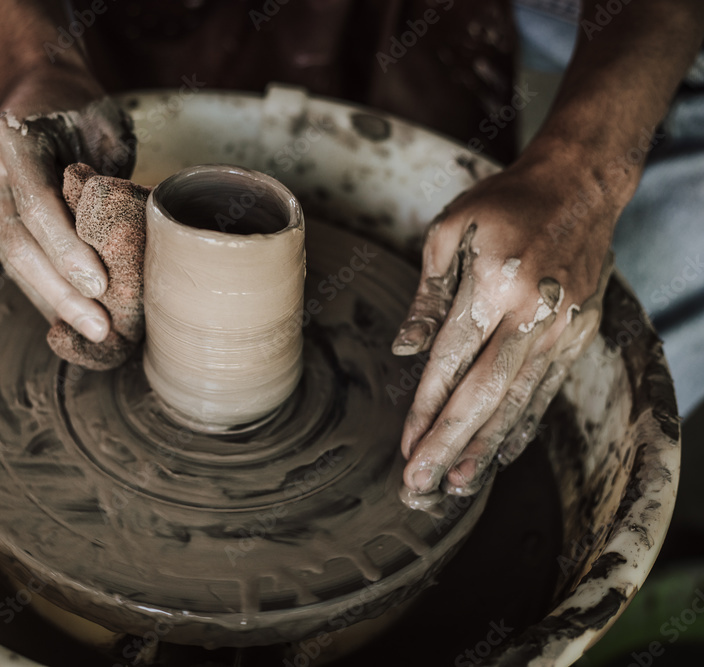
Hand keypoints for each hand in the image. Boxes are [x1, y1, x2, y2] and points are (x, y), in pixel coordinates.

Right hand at [0, 68, 135, 342]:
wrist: (35, 87)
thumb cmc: (79, 106)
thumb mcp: (103, 124)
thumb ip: (106, 174)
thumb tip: (126, 238)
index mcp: (14, 136)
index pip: (37, 204)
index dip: (67, 249)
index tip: (99, 285)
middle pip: (17, 242)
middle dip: (59, 292)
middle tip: (99, 328)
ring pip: (9, 257)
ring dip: (49, 300)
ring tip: (86, 333)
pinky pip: (11, 257)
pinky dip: (39, 288)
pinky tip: (65, 317)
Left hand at [392, 156, 614, 495]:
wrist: (580, 185)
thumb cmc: (503, 204)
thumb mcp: (451, 232)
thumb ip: (428, 297)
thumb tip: (405, 351)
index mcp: (495, 284)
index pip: (451, 362)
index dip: (425, 409)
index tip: (404, 447)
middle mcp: (532, 313)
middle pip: (484, 394)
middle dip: (449, 445)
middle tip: (420, 485)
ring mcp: (562, 327)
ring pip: (519, 400)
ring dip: (486, 447)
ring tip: (457, 486)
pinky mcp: (580, 333)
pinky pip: (547, 389)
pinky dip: (523, 424)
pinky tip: (502, 453)